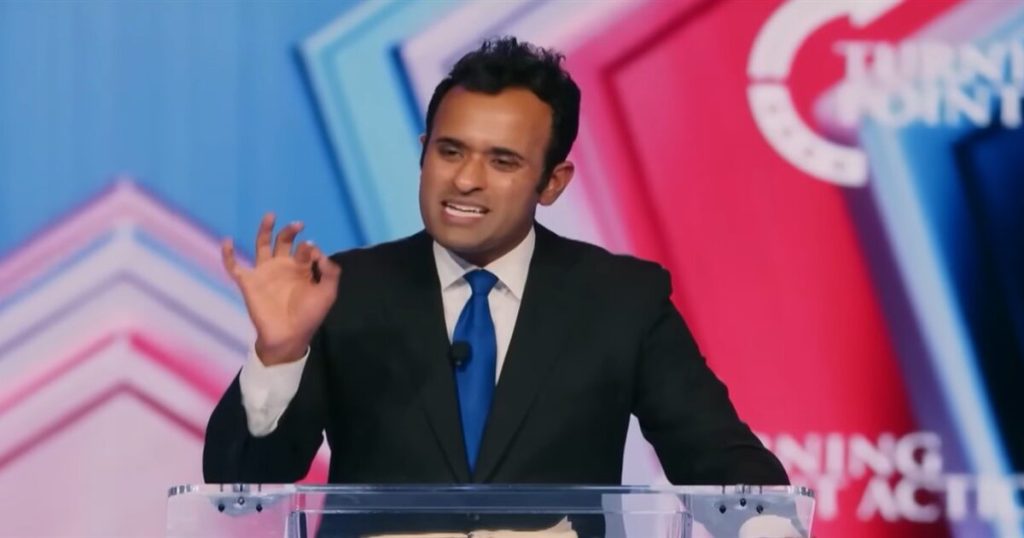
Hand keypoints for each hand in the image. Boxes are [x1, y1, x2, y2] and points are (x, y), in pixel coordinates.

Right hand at [222, 213, 341, 365]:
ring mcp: (264, 272)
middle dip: (290, 231)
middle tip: (298, 224)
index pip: (304, 249)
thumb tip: (319, 251)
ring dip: (265, 230)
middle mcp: (282, 266)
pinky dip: (227, 254)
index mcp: (301, 268)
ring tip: (271, 216)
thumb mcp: (327, 293)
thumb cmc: (309, 315)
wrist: (289, 336)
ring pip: (262, 245)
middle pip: (283, 241)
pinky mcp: (248, 282)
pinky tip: (227, 241)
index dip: (309, 247)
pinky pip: (234, 266)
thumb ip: (330, 272)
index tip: (313, 251)